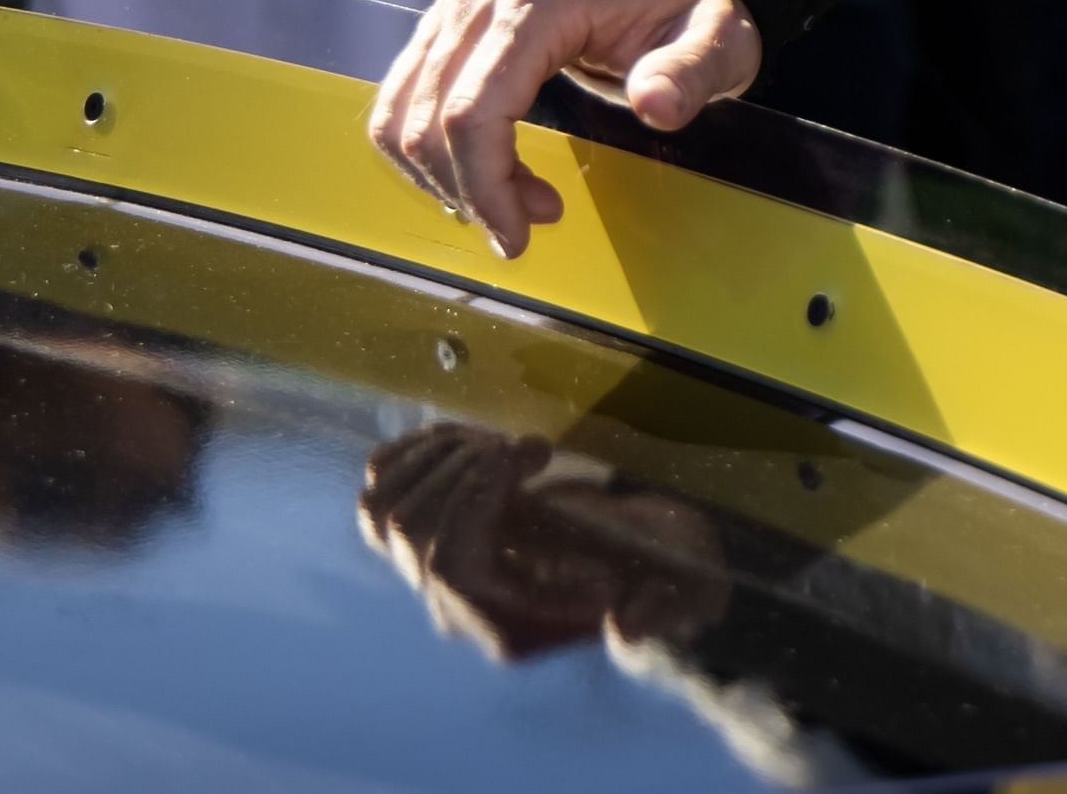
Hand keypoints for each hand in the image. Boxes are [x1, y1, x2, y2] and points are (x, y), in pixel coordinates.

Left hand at [356, 424, 729, 661]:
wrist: (646, 561)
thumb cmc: (668, 572)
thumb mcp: (685, 591)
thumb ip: (662, 610)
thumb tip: (625, 629)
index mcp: (508, 623)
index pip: (449, 567)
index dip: (474, 499)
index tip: (531, 450)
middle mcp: (458, 604)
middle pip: (411, 532)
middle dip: (466, 468)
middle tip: (528, 447)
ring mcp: (435, 568)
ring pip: (384, 512)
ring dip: (438, 458)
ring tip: (500, 442)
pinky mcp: (432, 529)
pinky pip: (380, 490)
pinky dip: (414, 453)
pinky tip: (467, 437)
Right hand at [367, 0, 763, 256]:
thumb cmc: (684, 12)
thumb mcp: (716, 40)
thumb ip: (690, 73)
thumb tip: (655, 104)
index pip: (476, 109)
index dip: (484, 185)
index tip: (516, 238)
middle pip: (431, 119)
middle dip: (469, 191)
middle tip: (525, 226)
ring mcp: (456, 4)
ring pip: (402, 115)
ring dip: (444, 177)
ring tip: (512, 200)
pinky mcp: (443, 23)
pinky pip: (404, 101)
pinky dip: (430, 152)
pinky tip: (486, 172)